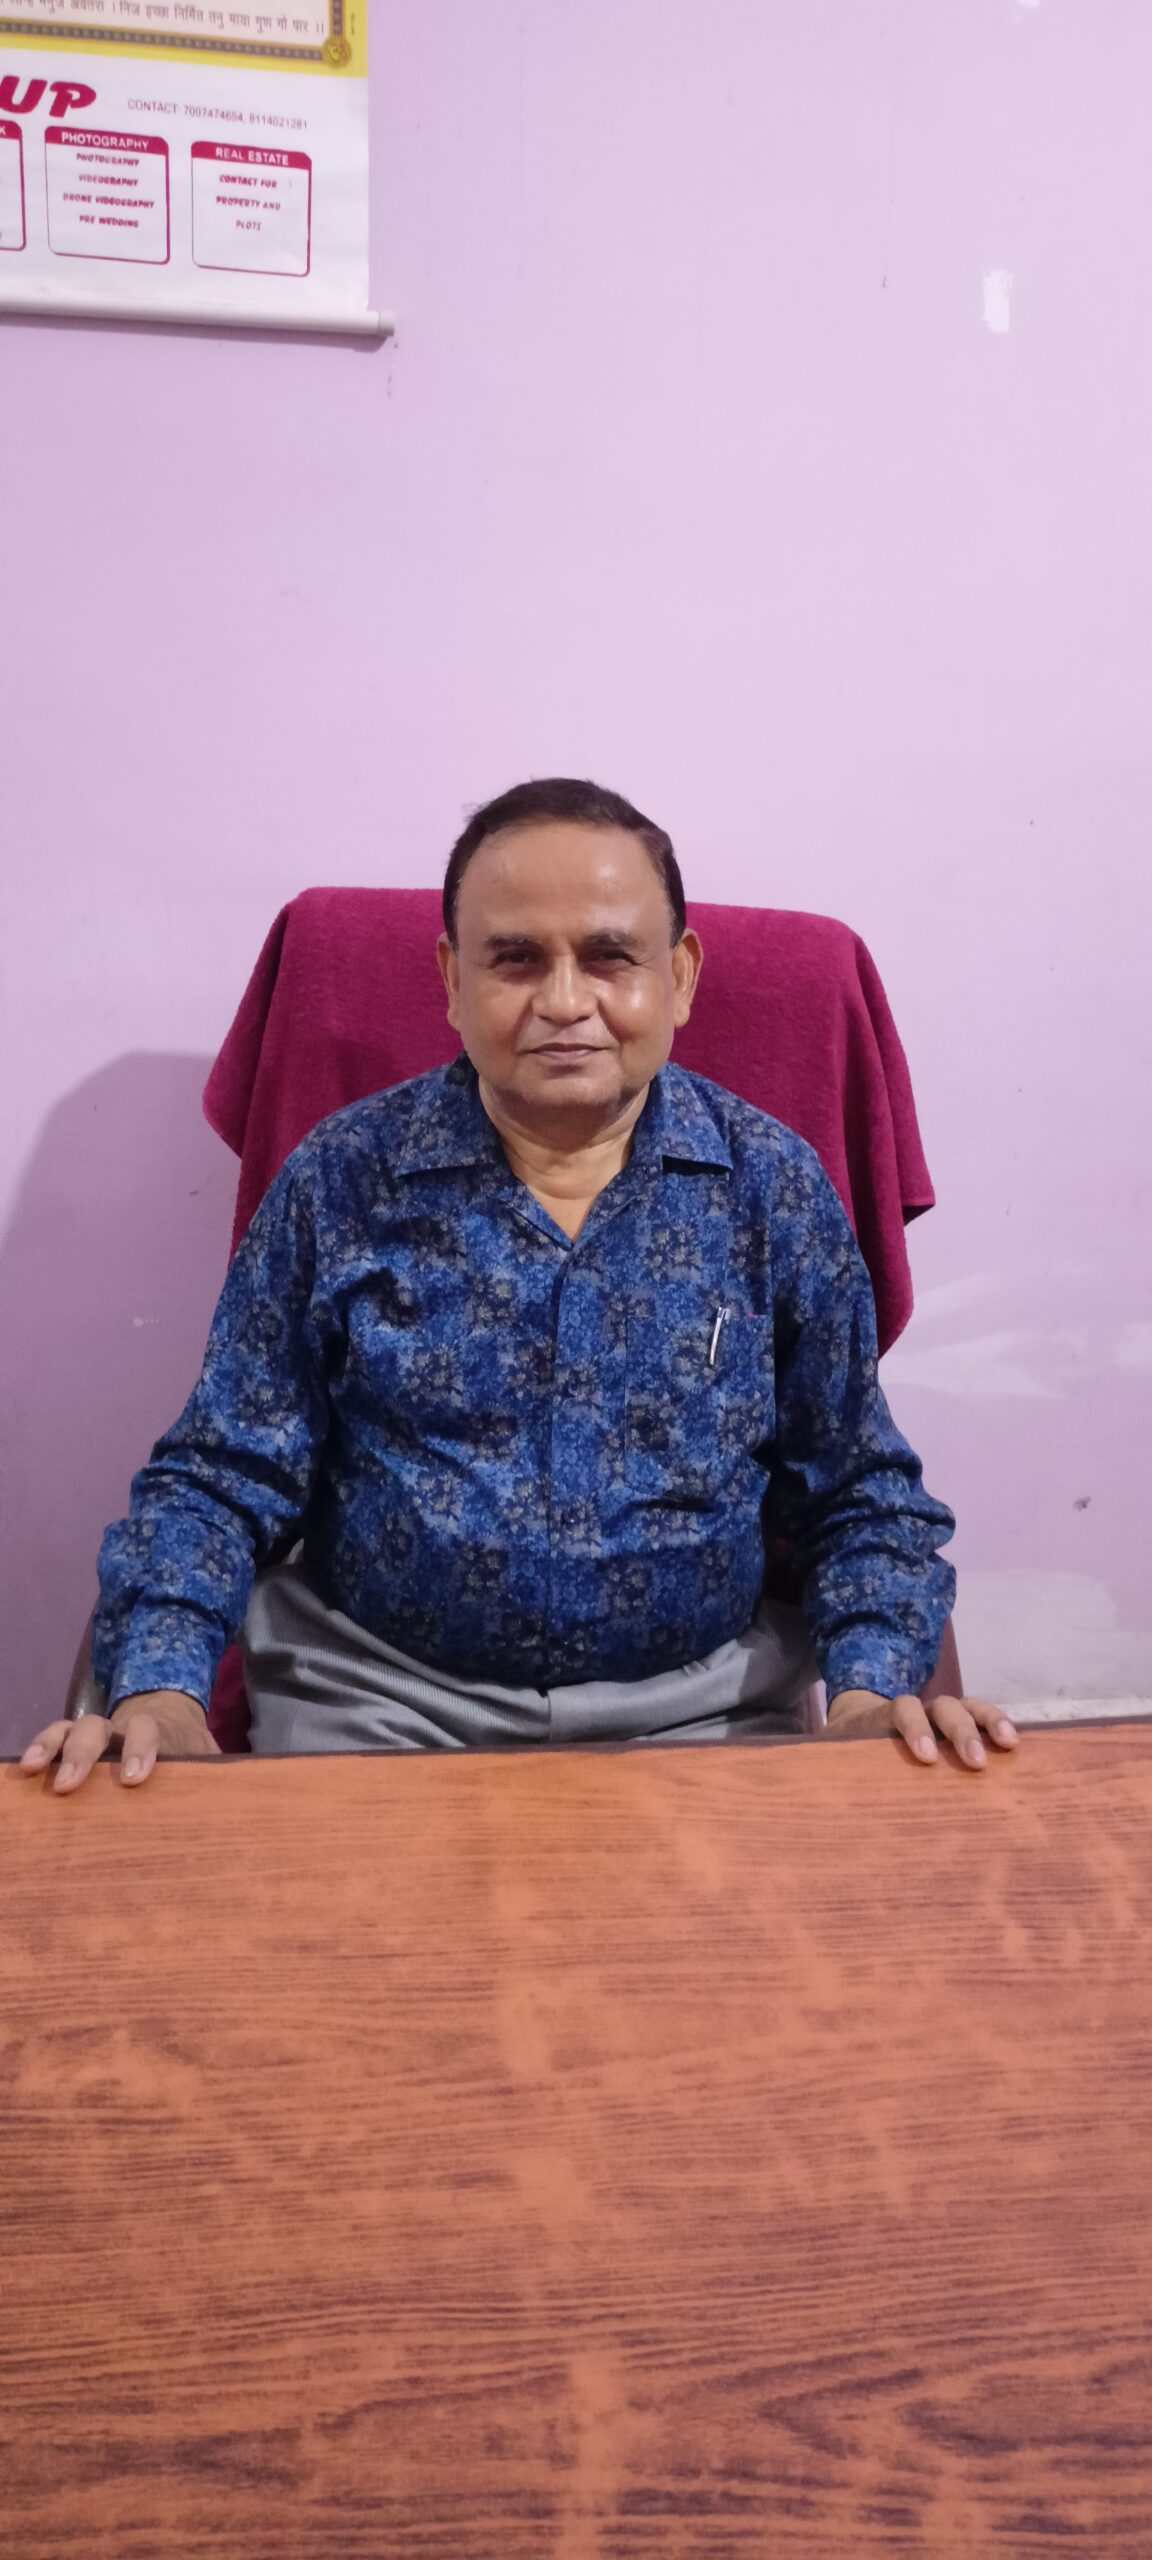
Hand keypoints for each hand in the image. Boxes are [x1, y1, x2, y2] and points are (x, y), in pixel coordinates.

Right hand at [20, 1692, 221, 1792]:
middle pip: (99, 1727)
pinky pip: (53, 1740)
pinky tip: (23, 1771)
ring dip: (53, 1747)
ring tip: (34, 1770)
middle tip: (69, 1785)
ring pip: (71, 1728)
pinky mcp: (74, 1743)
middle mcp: (120, 1726)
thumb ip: (213, 1775)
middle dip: (84, 1753)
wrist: (172, 1713)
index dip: (140, 1750)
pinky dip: (39, 1749)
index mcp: (156, 1729)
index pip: (148, 1731)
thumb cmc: (190, 1748)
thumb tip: (235, 1810)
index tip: (134, 1778)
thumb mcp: (206, 1758)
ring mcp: (96, 1733)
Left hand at [825, 1689, 1017, 1769]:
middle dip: (959, 1732)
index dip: (914, 1729)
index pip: (901, 1710)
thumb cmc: (845, 1750)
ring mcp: (941, 1717)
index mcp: (883, 1715)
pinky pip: (983, 1721)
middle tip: (975, 1762)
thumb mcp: (830, 1758)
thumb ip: (822, 1769)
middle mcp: (918, 1710)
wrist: (856, 1720)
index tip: (926, 1757)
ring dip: (989, 1723)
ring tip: (1010, 1745)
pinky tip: (1018, 1748)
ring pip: (968, 1707)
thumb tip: (798, 1793)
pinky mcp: (959, 1728)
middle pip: (942, 1707)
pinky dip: (999, 1728)